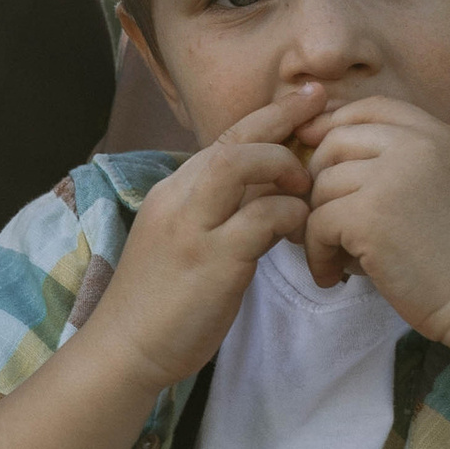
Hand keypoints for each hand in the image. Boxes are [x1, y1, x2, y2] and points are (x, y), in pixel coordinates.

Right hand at [90, 89, 318, 392]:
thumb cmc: (160, 301)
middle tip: (324, 109)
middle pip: (234, 138)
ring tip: (307, 189)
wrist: (125, 348)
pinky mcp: (212, 261)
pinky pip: (263, 218)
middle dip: (283, 118)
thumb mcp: (183, 240)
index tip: (306, 99)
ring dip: (285, 167)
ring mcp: (193, 227)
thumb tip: (265, 192)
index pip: (224, 138)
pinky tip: (302, 232)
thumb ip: (217, 211)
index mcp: (173, 191)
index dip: (268, 115)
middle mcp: (179, 198)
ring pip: (242, 163)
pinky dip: (292, 217)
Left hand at [298, 98, 449, 341]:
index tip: (317, 154)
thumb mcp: (446, 188)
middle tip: (325, 222)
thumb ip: (404, 165)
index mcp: (440, 135)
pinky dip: (317, 253)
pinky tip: (333, 276)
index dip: (335, 125)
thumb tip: (331, 150)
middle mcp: (418, 145)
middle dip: (318, 180)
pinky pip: (317, 222)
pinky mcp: (370, 214)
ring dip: (319, 225)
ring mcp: (393, 176)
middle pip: (337, 141)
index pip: (372, 107)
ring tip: (337, 257)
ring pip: (322, 185)